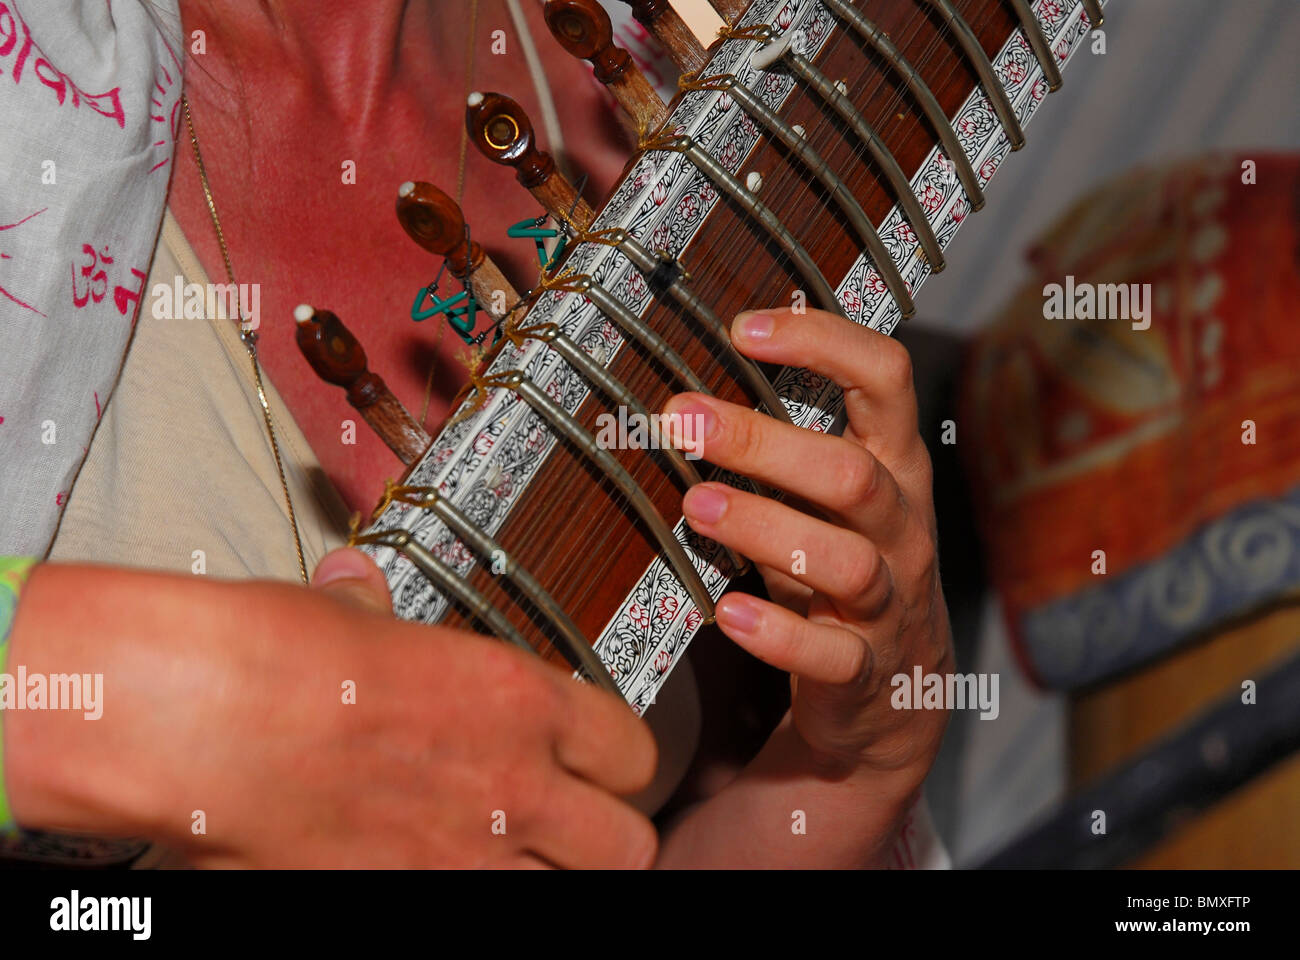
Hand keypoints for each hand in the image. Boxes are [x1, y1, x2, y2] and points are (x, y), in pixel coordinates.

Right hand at [6, 552, 657, 867]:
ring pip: (565, 894)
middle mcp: (516, 787)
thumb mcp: (350, 617)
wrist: (208, 721)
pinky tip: (424, 872)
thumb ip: (378, 618)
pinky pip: (477, 916)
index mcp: (520, 701)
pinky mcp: (412, 904)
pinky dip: (465, 898)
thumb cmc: (276, 659)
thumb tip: (359, 594)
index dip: (614, 762)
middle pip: (626, 844)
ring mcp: (468, 860)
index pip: (631, 751)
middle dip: (601, 839)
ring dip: (540, 875)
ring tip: (499, 857)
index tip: (589, 765)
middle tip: (562, 828)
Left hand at [664, 308, 953, 780]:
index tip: (743, 328)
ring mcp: (890, 601)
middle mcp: (902, 526)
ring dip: (764, 528)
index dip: (824, 343)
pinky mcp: (864, 670)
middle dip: (764, 442)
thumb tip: (704, 369)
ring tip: (694, 507)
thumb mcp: (829, 495)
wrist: (896, 688)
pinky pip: (833, 656)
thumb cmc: (845, 563)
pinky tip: (727, 613)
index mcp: (895, 464)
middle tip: (682, 419)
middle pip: (850, 474)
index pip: (886, 379)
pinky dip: (779, 636)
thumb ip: (786, 440)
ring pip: (846, 561)